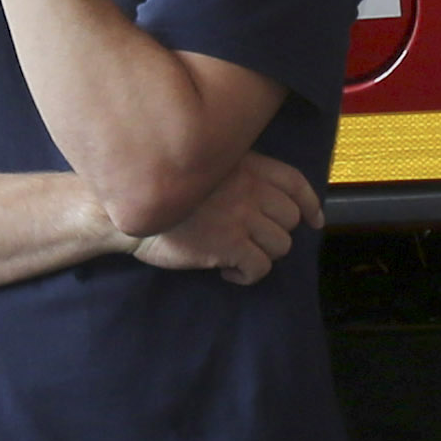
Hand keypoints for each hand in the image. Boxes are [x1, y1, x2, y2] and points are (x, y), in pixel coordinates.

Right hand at [126, 148, 321, 281]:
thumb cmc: (160, 191)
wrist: (126, 211)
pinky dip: (248, 275)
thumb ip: (234, 175)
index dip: (310, 204)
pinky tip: (227, 271)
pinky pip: (259, 268)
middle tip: (252, 240)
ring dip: (262, 255)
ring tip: (236, 255)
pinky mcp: (229, 245)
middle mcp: (250, 188)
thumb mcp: (202, 167)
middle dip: (276, 233)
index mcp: (246, 165)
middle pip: (289, 219)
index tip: (313, 220)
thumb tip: (262, 198)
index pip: (295, 182)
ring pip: (280, 246)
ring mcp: (241, 216)